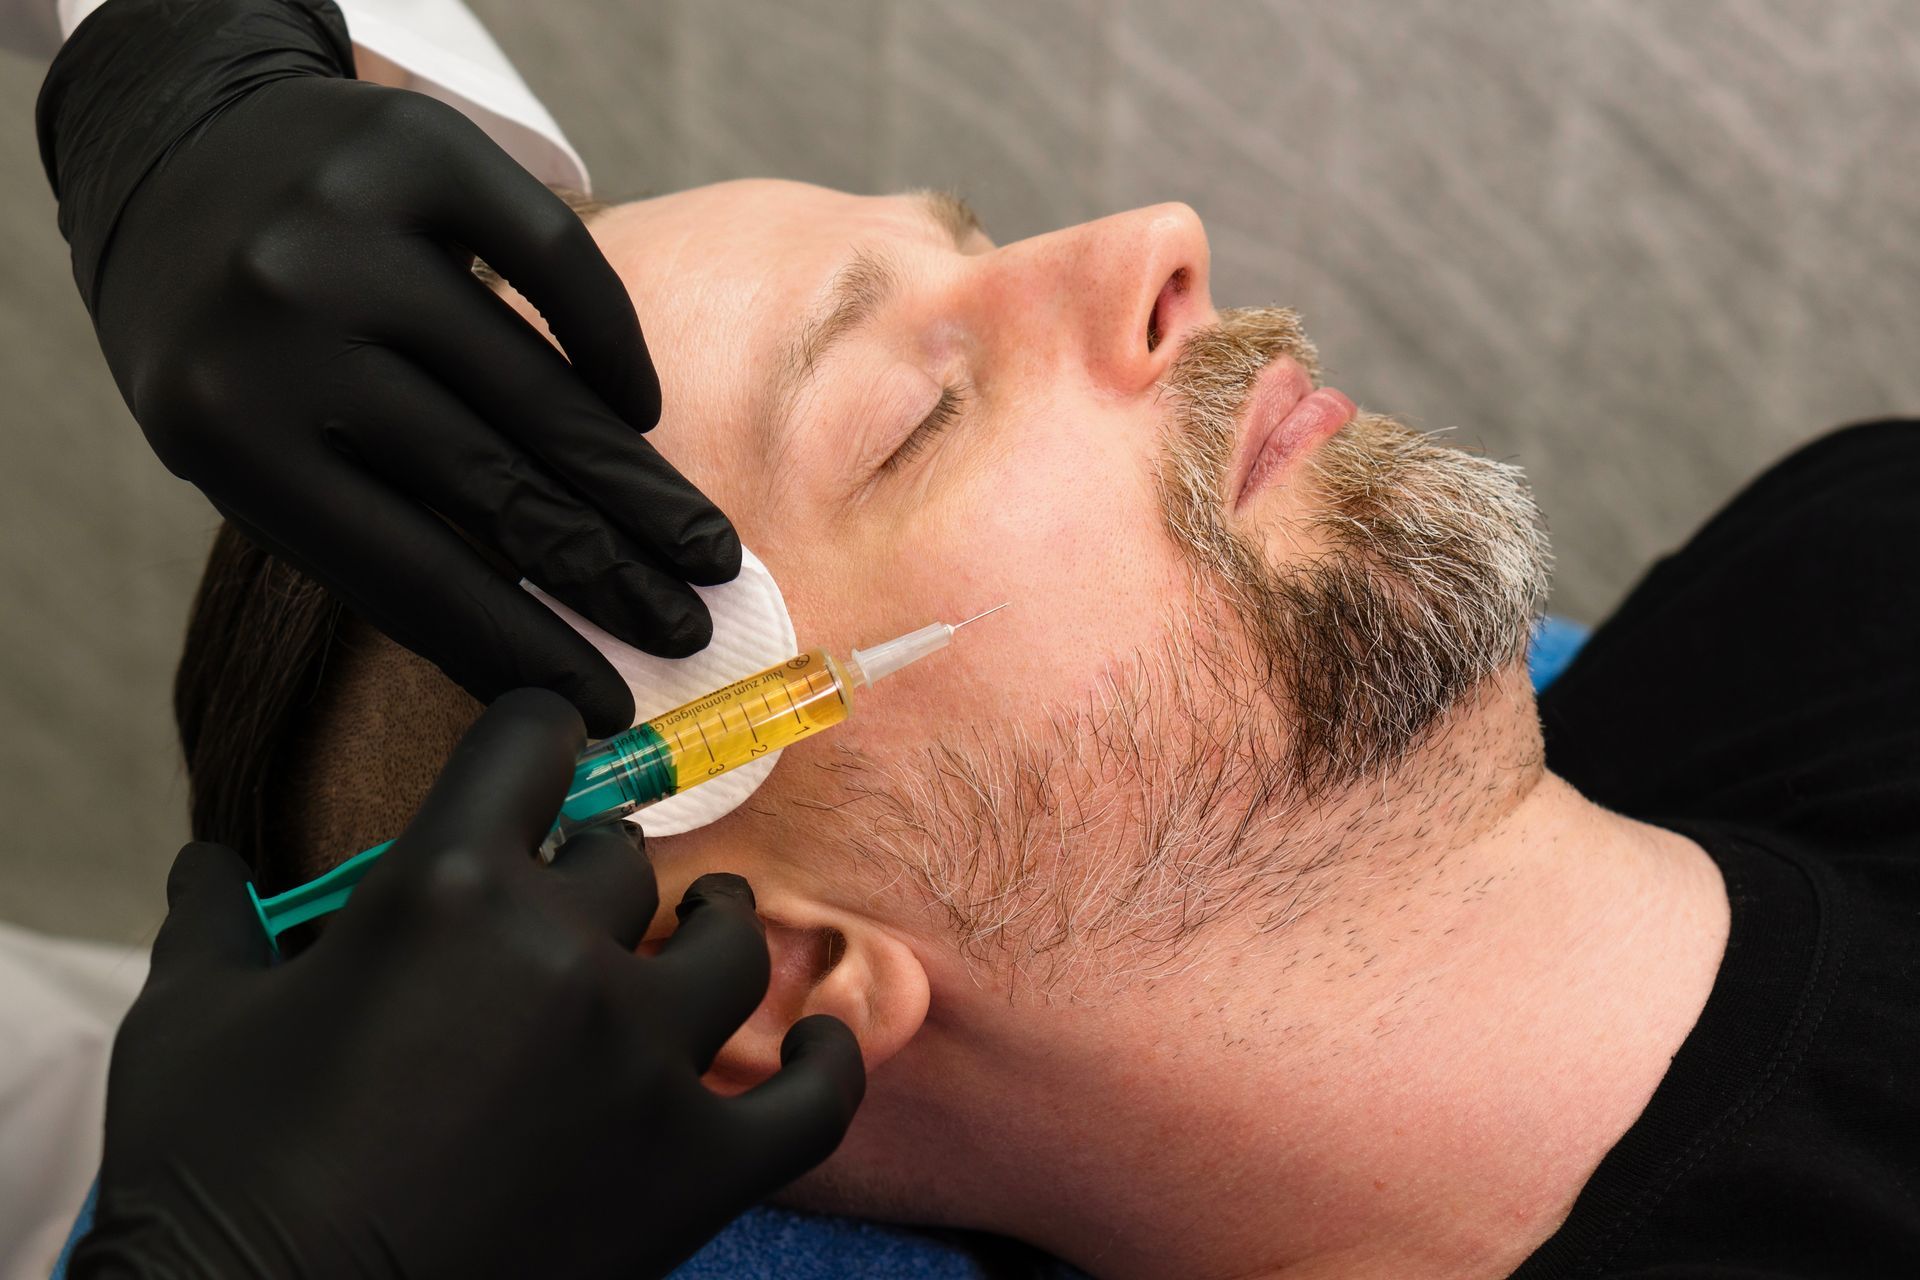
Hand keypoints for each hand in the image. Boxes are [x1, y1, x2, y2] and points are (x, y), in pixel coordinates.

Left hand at [38, 0, 735, 733]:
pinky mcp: (418, 147)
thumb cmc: (230, 340)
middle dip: (610, 574)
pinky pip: (558, 259)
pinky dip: (611, 345)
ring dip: (636, 488)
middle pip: (494, 481)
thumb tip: (533, 657)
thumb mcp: (254, 448)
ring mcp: (349, 227)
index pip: (411, 570)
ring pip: (538, 385)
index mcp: (228, 430)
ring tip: (704, 553)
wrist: (174, 151)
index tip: (606, 703)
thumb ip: (374, 526)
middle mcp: (282, 322)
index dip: (522, 646)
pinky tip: (641, 413)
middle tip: (688, 629)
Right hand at [73, 690, 864, 1279]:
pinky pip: (812, 1100)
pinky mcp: (695, 1169)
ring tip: (700, 933)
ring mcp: (643, 1063)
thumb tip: (209, 860)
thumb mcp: (184, 1022)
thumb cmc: (214, 1181)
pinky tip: (821, 1044)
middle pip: (623, 861)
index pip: (536, 740)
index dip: (539, 735)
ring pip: (729, 947)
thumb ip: (219, 918)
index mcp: (448, 889)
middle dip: (589, 872)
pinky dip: (826, 1064)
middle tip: (565, 910)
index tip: (540, 758)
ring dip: (713, 931)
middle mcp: (565, 954)